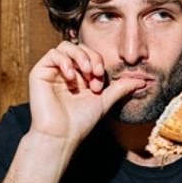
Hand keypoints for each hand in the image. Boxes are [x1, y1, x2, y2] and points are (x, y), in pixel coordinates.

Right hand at [28, 41, 144, 144]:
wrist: (62, 135)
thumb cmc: (80, 122)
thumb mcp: (105, 101)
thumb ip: (121, 88)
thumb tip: (141, 81)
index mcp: (80, 76)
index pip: (91, 55)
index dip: (98, 63)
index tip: (100, 83)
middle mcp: (66, 72)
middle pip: (80, 47)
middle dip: (91, 58)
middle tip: (95, 75)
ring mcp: (52, 71)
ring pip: (66, 47)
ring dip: (80, 57)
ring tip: (85, 74)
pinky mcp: (40, 72)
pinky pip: (53, 53)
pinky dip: (64, 61)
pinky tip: (71, 76)